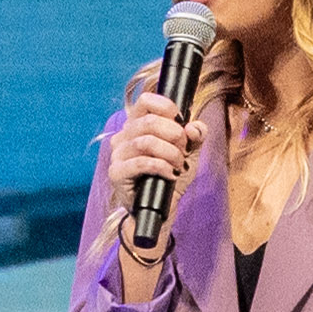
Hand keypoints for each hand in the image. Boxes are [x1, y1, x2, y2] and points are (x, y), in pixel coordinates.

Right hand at [101, 77, 199, 296]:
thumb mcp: (189, 154)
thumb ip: (195, 137)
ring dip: (169, 152)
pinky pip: (141, 162)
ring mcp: (117, 154)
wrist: (160, 210)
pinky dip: (161, 166)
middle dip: (174, 135)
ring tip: (179, 164)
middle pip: (149, 121)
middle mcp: (123, 136)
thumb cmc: (170, 177)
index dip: (167, 107)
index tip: (181, 123)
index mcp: (137, 125)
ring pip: (145, 141)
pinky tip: (170, 174)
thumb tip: (195, 127)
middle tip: (184, 150)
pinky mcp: (117, 173)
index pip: (145, 101)